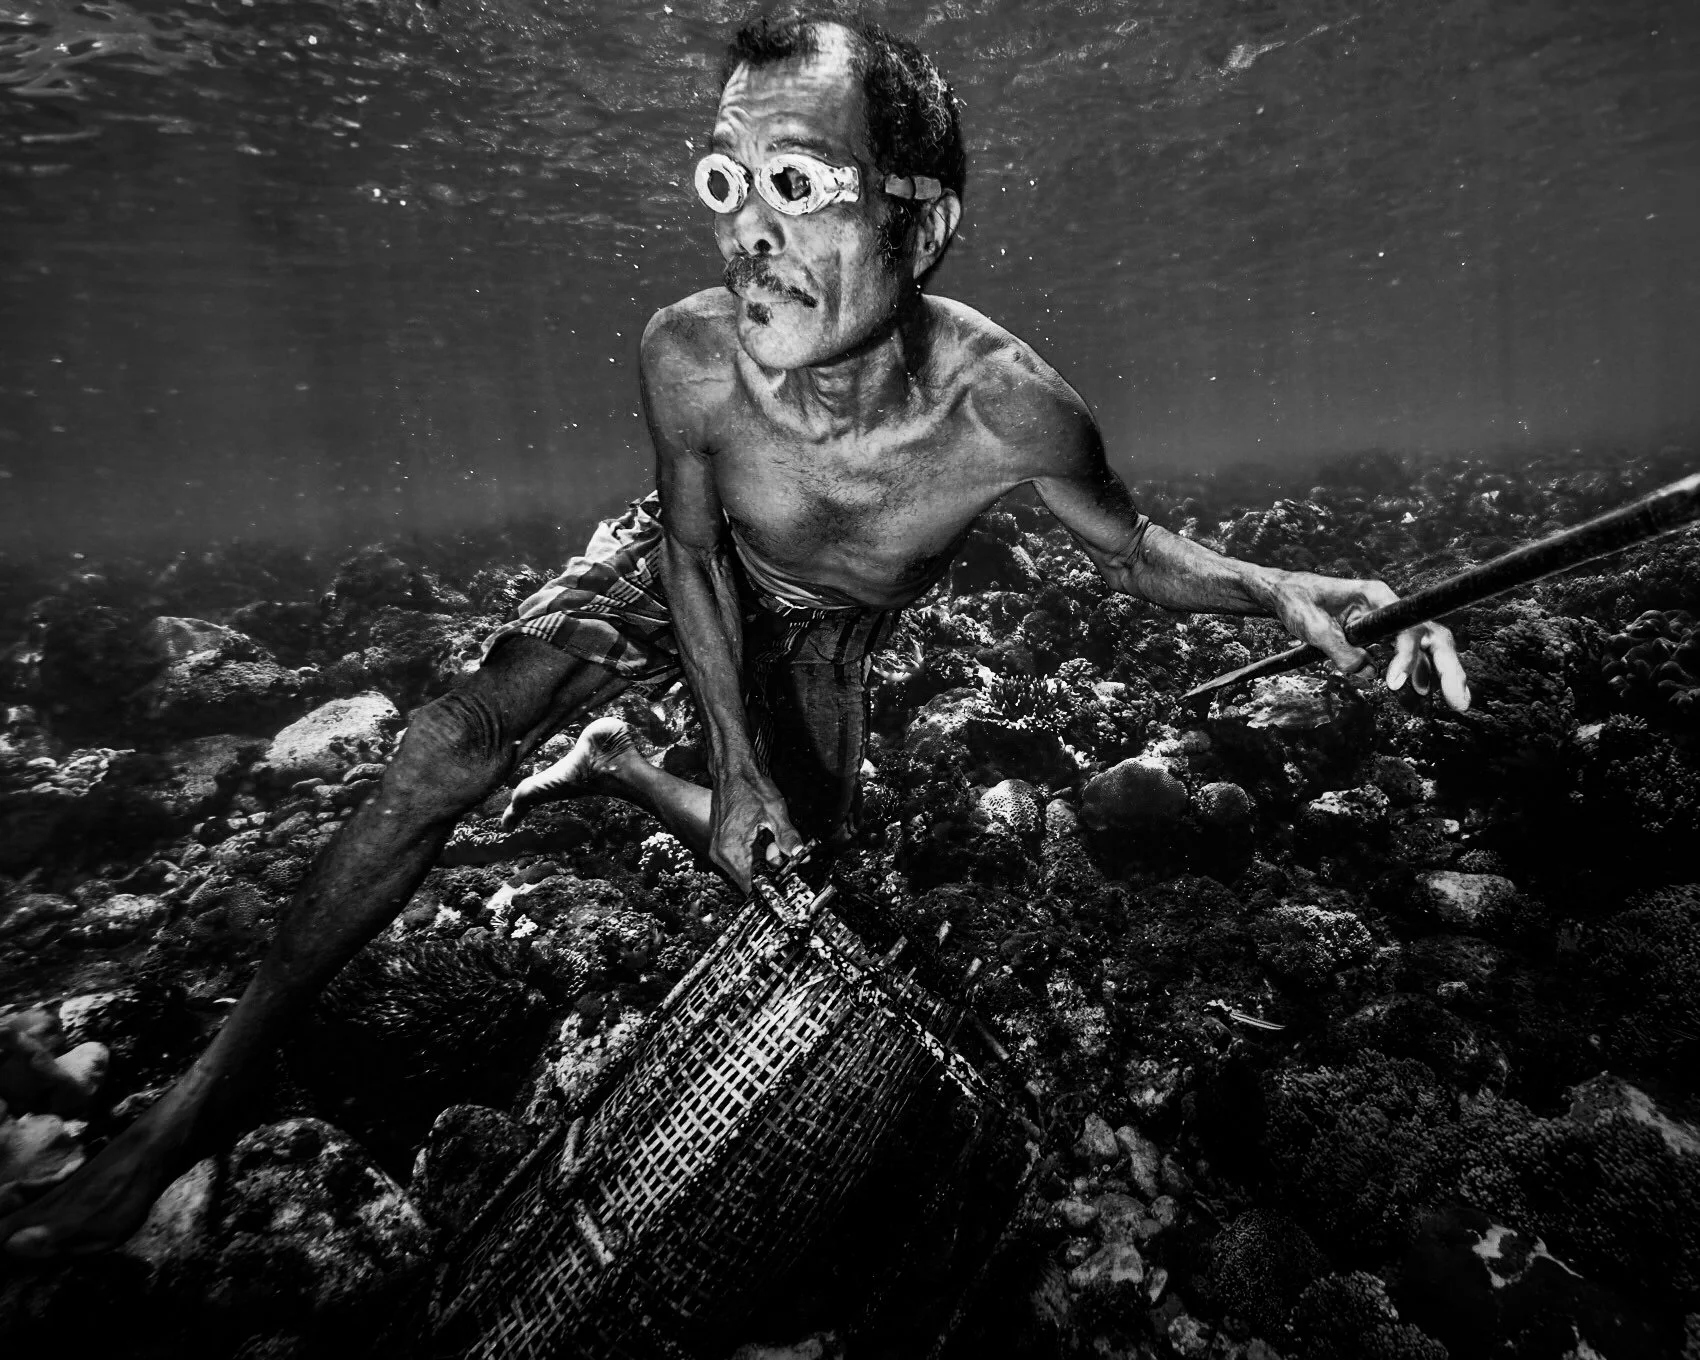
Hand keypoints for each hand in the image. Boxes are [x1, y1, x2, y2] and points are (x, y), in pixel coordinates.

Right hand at [709, 767, 803, 892]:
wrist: (732, 770)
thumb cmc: (750, 786)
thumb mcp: (775, 811)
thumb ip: (787, 836)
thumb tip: (798, 854)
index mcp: (732, 848)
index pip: (750, 884)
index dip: (770, 883)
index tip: (783, 875)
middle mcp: (720, 852)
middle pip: (749, 877)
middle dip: (768, 867)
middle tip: (777, 846)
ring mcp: (718, 848)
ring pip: (745, 868)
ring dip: (761, 858)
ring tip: (768, 836)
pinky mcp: (720, 843)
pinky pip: (739, 858)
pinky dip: (753, 852)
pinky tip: (761, 835)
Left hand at [1267, 571, 1470, 711]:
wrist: (1287, 592)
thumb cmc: (1297, 601)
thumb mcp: (1310, 626)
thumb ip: (1337, 648)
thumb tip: (1365, 673)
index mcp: (1375, 596)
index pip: (1405, 626)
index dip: (1407, 656)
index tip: (1395, 686)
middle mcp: (1389, 605)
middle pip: (1431, 634)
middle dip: (1449, 668)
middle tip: (1459, 702)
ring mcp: (1389, 619)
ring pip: (1428, 644)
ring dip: (1444, 672)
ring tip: (1458, 702)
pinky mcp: (1382, 632)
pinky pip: (1411, 651)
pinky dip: (1421, 670)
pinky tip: (1422, 689)